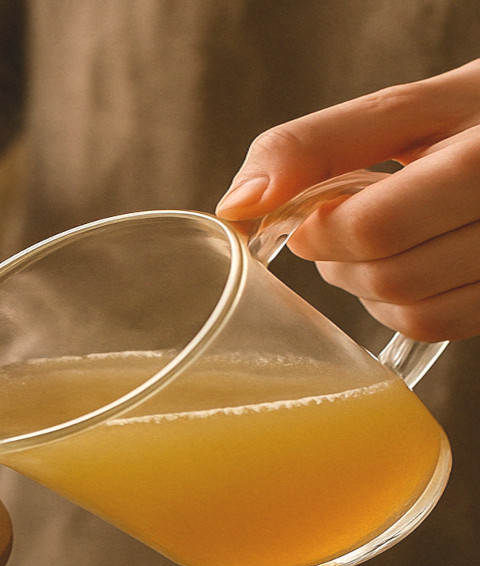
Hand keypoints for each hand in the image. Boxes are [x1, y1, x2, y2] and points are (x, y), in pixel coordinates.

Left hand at [217, 58, 479, 342]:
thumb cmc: (474, 117)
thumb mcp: (407, 110)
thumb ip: (317, 144)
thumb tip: (237, 205)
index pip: (377, 228)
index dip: (326, 233)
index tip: (311, 219)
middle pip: (393, 277)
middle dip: (344, 260)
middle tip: (343, 227)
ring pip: (415, 313)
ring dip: (368, 287)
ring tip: (380, 241)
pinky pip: (439, 328)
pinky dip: (401, 306)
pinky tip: (408, 264)